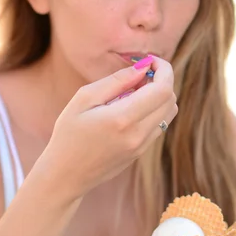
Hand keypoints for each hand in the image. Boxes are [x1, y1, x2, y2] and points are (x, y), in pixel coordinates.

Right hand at [40, 56, 176, 197]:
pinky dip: (153, 110)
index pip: (163, 89)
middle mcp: (138, 134)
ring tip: (134, 90)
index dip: (164, 69)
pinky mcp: (141, 152)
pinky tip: (131, 107)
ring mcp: (142, 146)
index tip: (151, 60)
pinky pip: (159, 125)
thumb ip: (116, 81)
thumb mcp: (84, 99)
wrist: (65, 174)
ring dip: (159, 95)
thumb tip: (143, 67)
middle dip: (161, 80)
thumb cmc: (68, 133)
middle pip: (170, 99)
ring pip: (169, 113)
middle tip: (139, 73)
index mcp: (123, 118)